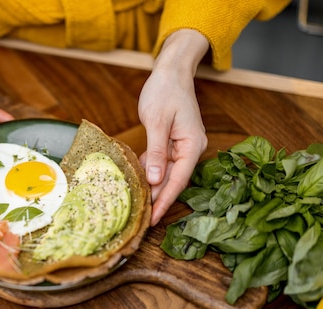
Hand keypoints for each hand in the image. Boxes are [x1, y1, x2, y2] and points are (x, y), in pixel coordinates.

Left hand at [138, 29, 208, 225]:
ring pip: (165, 174)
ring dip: (152, 189)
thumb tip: (156, 179)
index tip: (153, 218)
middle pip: (173, 181)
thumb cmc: (165, 91)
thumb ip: (156, 151)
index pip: (179, 180)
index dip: (165, 201)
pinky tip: (134, 183)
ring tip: (136, 207)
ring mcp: (180, 147)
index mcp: (192, 145)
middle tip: (140, 220)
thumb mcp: (157, 121)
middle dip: (157, 200)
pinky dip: (148, 173)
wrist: (170, 71)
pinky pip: (159, 164)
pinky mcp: (170, 144)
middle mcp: (190, 149)